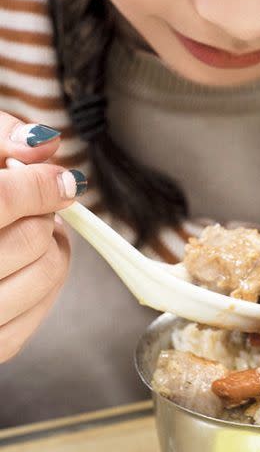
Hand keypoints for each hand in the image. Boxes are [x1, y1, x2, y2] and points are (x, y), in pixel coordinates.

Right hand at [0, 111, 85, 362]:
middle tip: (35, 205)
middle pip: (31, 237)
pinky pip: (43, 308)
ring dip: (52, 244)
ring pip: (46, 270)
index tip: (62, 178)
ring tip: (32, 229)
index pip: (4, 200)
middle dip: (44, 213)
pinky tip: (27, 262)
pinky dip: (48, 279)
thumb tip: (47, 144)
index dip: (42, 183)